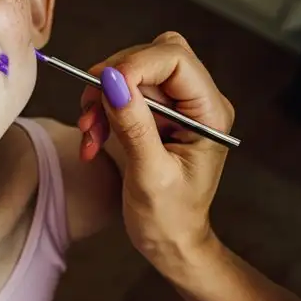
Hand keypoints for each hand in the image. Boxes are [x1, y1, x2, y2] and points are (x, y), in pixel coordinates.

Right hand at [77, 32, 234, 273]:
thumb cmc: (169, 219)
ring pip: (133, 74)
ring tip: (89, 134)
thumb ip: (134, 126)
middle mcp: (198, 102)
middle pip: (152, 58)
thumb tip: (112, 81)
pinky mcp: (157, 115)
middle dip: (114, 81)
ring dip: (103, 99)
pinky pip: (124, 94)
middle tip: (89, 113)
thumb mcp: (150, 175)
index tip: (100, 87)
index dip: (134, 63)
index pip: (175, 58)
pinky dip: (102, 111)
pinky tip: (93, 140)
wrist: (170, 242)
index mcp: (211, 113)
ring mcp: (177, 107)